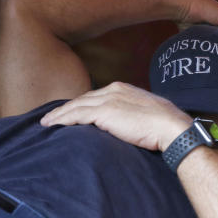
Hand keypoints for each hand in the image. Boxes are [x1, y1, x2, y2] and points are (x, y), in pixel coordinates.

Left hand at [40, 81, 191, 151]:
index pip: (96, 96)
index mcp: (123, 89)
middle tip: (51, 117)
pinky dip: (62, 120)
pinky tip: (52, 125)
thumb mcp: (146, 114)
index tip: (70, 112)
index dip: (81, 105)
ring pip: (76, 106)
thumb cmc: (163, 126)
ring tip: (46, 123)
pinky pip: (76, 115)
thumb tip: (125, 124)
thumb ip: (131, 114)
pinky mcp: (104, 112)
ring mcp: (108, 100)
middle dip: (66, 108)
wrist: (171, 128)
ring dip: (59, 114)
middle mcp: (114, 90)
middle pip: (83, 99)